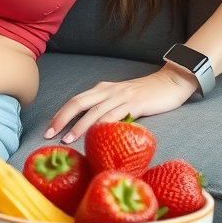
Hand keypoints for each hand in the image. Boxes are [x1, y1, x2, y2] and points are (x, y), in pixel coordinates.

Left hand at [43, 63, 199, 143]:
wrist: (172, 82)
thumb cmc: (147, 95)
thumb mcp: (122, 98)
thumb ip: (107, 108)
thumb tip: (92, 128)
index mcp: (103, 88)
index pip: (76, 100)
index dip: (61, 114)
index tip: (49, 129)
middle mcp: (108, 90)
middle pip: (78, 103)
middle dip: (62, 119)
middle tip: (49, 134)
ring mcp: (121, 96)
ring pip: (94, 111)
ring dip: (79, 126)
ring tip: (67, 139)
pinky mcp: (135, 104)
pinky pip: (116, 114)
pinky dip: (103, 125)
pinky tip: (96, 135)